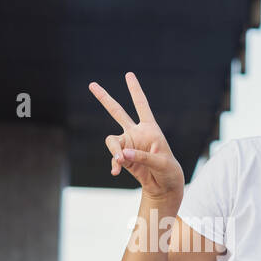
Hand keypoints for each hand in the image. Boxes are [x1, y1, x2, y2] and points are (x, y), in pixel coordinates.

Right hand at [89, 72, 184, 202]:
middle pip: (117, 112)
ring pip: (111, 140)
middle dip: (104, 98)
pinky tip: (115, 172)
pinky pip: (113, 157)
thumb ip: (142, 156)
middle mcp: (137, 133)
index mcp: (150, 129)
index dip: (135, 90)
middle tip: (91, 84)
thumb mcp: (161, 162)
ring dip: (114, 151)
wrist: (164, 186)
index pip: (142, 105)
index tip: (128, 75)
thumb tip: (121, 154)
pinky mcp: (123, 157)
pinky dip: (114, 164)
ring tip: (120, 162)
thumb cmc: (168, 171)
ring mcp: (128, 144)